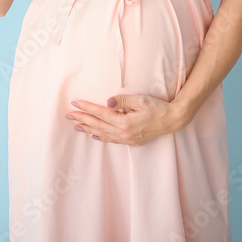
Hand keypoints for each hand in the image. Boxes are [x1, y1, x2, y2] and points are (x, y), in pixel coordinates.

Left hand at [66, 94, 187, 145]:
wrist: (173, 120)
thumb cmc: (158, 107)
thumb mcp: (141, 100)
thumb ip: (123, 101)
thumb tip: (107, 102)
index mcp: (125, 122)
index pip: (101, 114)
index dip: (87, 108)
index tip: (75, 103)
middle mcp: (124, 133)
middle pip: (98, 125)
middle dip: (82, 119)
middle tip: (68, 115)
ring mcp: (127, 139)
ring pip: (103, 134)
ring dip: (88, 129)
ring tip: (76, 126)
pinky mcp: (131, 141)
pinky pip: (112, 140)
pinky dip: (101, 137)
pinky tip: (95, 135)